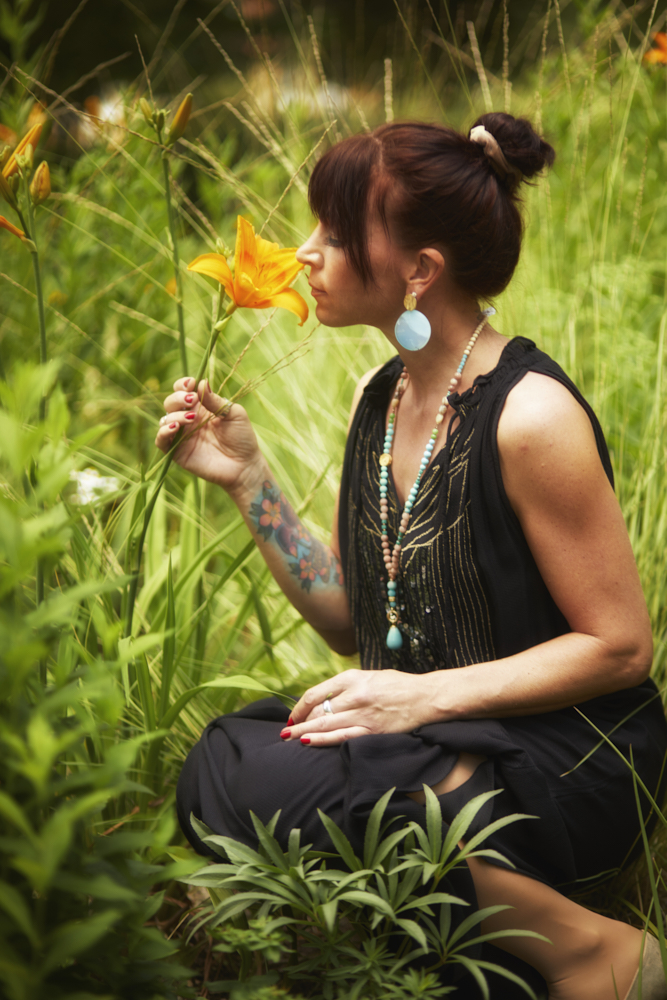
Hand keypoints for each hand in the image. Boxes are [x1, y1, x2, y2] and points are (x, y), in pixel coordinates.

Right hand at [155, 377, 263, 496]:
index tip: (190, 383)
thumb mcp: (234, 414)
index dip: (182, 385)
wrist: (244, 465)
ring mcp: (182, 436)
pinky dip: (164, 432)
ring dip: (174, 414)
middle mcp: (188, 420)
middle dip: (178, 398)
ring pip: (165, 419)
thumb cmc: (242, 438)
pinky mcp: (178, 452)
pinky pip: (161, 441)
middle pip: (170, 402)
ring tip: (191, 418)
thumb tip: (201, 382)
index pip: (183, 391)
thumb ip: (216, 401)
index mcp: (201, 407)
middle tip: (192, 400)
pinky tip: (176, 427)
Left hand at [282, 668, 438, 745]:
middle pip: (317, 710)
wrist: (426, 697)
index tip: (293, 713)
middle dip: (298, 721)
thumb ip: (347, 685)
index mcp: (353, 678)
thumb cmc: (398, 685)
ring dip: (303, 732)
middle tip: (284, 730)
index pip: (316, 692)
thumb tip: (323, 698)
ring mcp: (363, 715)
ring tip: (288, 738)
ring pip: (325, 724)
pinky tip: (308, 741)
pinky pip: (341, 737)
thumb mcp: (370, 676)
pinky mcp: (372, 731)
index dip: (300, 705)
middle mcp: (355, 695)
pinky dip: (322, 740)